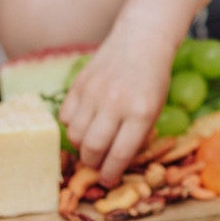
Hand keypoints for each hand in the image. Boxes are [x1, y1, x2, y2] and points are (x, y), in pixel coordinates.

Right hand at [59, 30, 174, 185]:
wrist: (140, 40)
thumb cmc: (152, 80)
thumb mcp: (155, 110)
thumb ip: (136, 136)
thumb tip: (114, 164)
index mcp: (140, 113)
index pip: (119, 154)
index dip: (110, 174)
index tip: (107, 180)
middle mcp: (115, 103)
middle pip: (91, 148)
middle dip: (92, 163)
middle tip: (97, 164)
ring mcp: (94, 92)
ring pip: (74, 135)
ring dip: (81, 146)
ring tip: (91, 143)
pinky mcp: (78, 84)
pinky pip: (65, 117)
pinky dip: (71, 126)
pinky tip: (84, 122)